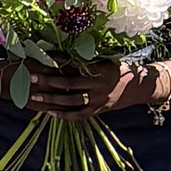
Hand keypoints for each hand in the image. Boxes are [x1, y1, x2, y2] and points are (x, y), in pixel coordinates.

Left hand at [30, 59, 160, 119]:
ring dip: (52, 100)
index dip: (58, 61)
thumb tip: (60, 55)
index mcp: (99, 70)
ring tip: (35, 97)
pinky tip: (49, 113)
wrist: (137, 88)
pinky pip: (79, 115)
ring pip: (71, 101)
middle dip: (50, 80)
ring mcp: (98, 100)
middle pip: (70, 83)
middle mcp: (98, 86)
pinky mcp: (98, 111)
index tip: (42, 57)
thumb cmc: (116, 69)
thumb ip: (84, 62)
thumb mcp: (104, 61)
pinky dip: (64, 115)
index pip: (75, 65)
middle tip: (33, 77)